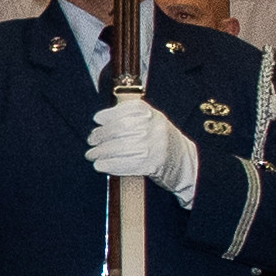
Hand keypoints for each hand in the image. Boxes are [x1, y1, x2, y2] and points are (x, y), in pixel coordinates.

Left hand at [85, 98, 200, 197]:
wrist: (184, 163)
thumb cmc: (161, 141)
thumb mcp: (152, 122)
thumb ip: (132, 117)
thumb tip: (101, 121)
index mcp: (153, 115)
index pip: (127, 110)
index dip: (109, 114)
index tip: (97, 119)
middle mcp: (154, 128)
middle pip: (120, 129)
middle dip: (100, 135)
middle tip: (91, 140)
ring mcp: (154, 146)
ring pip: (119, 147)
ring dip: (100, 152)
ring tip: (91, 154)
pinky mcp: (151, 165)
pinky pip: (124, 164)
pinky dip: (109, 165)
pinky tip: (100, 165)